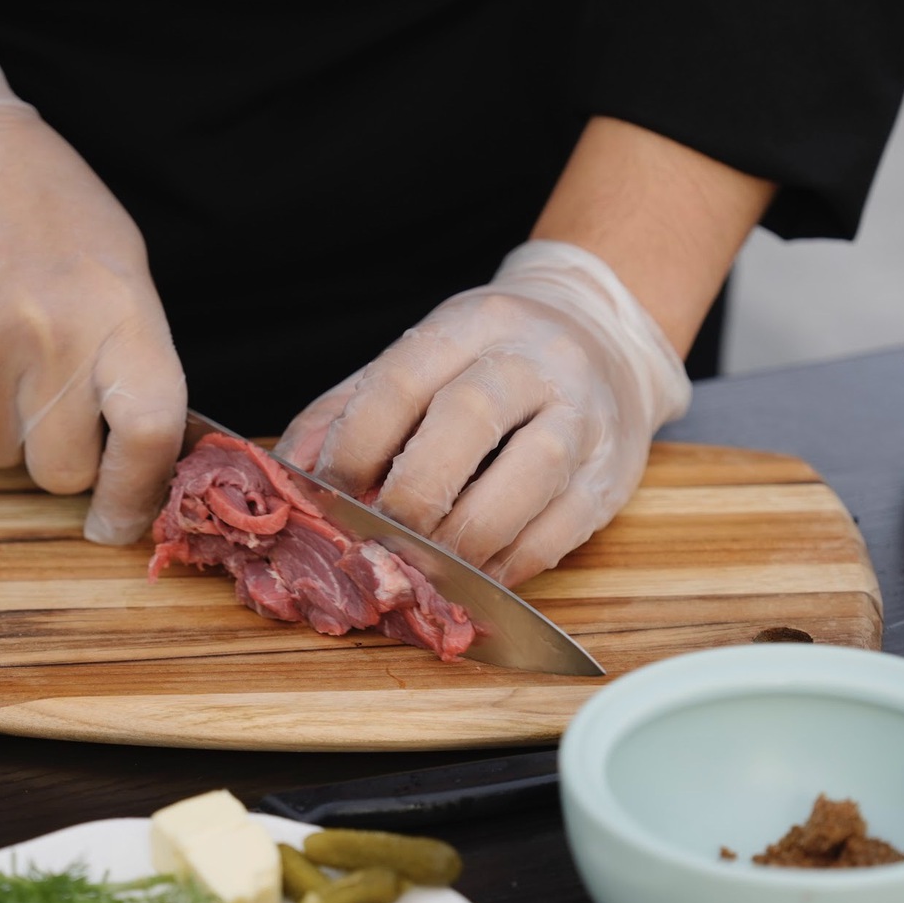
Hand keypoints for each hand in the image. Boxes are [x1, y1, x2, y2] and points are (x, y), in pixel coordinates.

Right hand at [0, 38, 184, 543]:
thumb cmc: (45, 210)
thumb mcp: (120, 267)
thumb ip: (135, 360)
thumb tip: (148, 460)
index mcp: (120, 313)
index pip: (149, 432)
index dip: (137, 493)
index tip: (118, 520)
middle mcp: (51, 337)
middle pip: (60, 470)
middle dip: (56, 453)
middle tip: (46, 396)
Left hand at [277, 242, 690, 585]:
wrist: (604, 340)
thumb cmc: (491, 362)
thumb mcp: (421, 358)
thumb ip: (350, 410)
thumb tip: (290, 475)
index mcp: (471, 324)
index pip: (403, 382)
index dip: (356, 447)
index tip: (328, 496)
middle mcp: (536, 360)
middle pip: (467, 423)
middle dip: (411, 496)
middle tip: (378, 542)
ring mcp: (586, 415)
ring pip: (529, 476)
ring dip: (466, 538)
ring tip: (426, 567)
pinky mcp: (614, 474)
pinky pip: (561, 528)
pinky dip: (510, 564)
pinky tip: (475, 578)